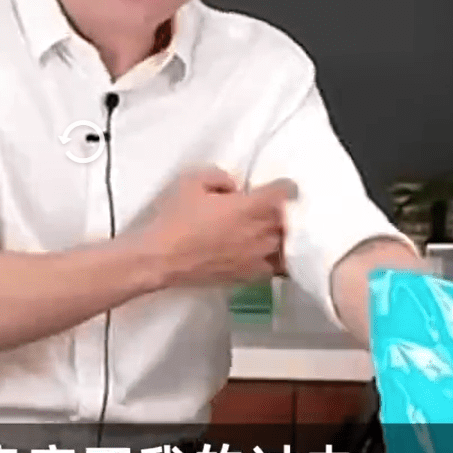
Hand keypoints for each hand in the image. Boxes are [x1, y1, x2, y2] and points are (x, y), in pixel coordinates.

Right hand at [133, 165, 297, 287]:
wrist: (163, 258)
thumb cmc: (176, 218)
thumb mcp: (192, 182)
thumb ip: (220, 176)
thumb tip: (234, 187)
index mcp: (250, 206)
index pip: (285, 192)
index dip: (285, 187)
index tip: (279, 187)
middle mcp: (261, 232)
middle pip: (289, 219)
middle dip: (284, 211)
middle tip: (273, 207)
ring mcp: (259, 257)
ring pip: (286, 244)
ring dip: (281, 235)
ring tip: (271, 231)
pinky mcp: (251, 276)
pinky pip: (275, 267)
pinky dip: (274, 258)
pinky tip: (263, 253)